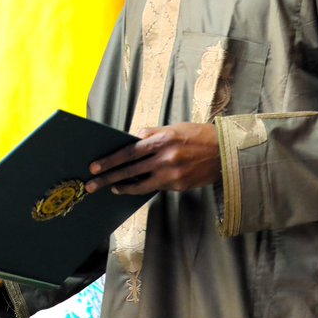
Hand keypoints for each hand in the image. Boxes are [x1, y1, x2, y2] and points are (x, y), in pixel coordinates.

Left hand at [86, 122, 221, 194]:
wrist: (225, 152)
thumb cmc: (197, 136)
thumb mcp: (173, 128)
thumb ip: (151, 134)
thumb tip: (130, 141)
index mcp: (163, 139)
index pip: (130, 151)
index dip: (110, 160)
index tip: (95, 166)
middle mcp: (166, 157)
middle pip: (130, 170)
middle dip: (108, 178)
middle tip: (92, 184)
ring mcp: (173, 174)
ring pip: (141, 184)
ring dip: (122, 187)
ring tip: (111, 189)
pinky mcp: (179, 185)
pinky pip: (155, 187)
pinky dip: (141, 188)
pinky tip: (131, 188)